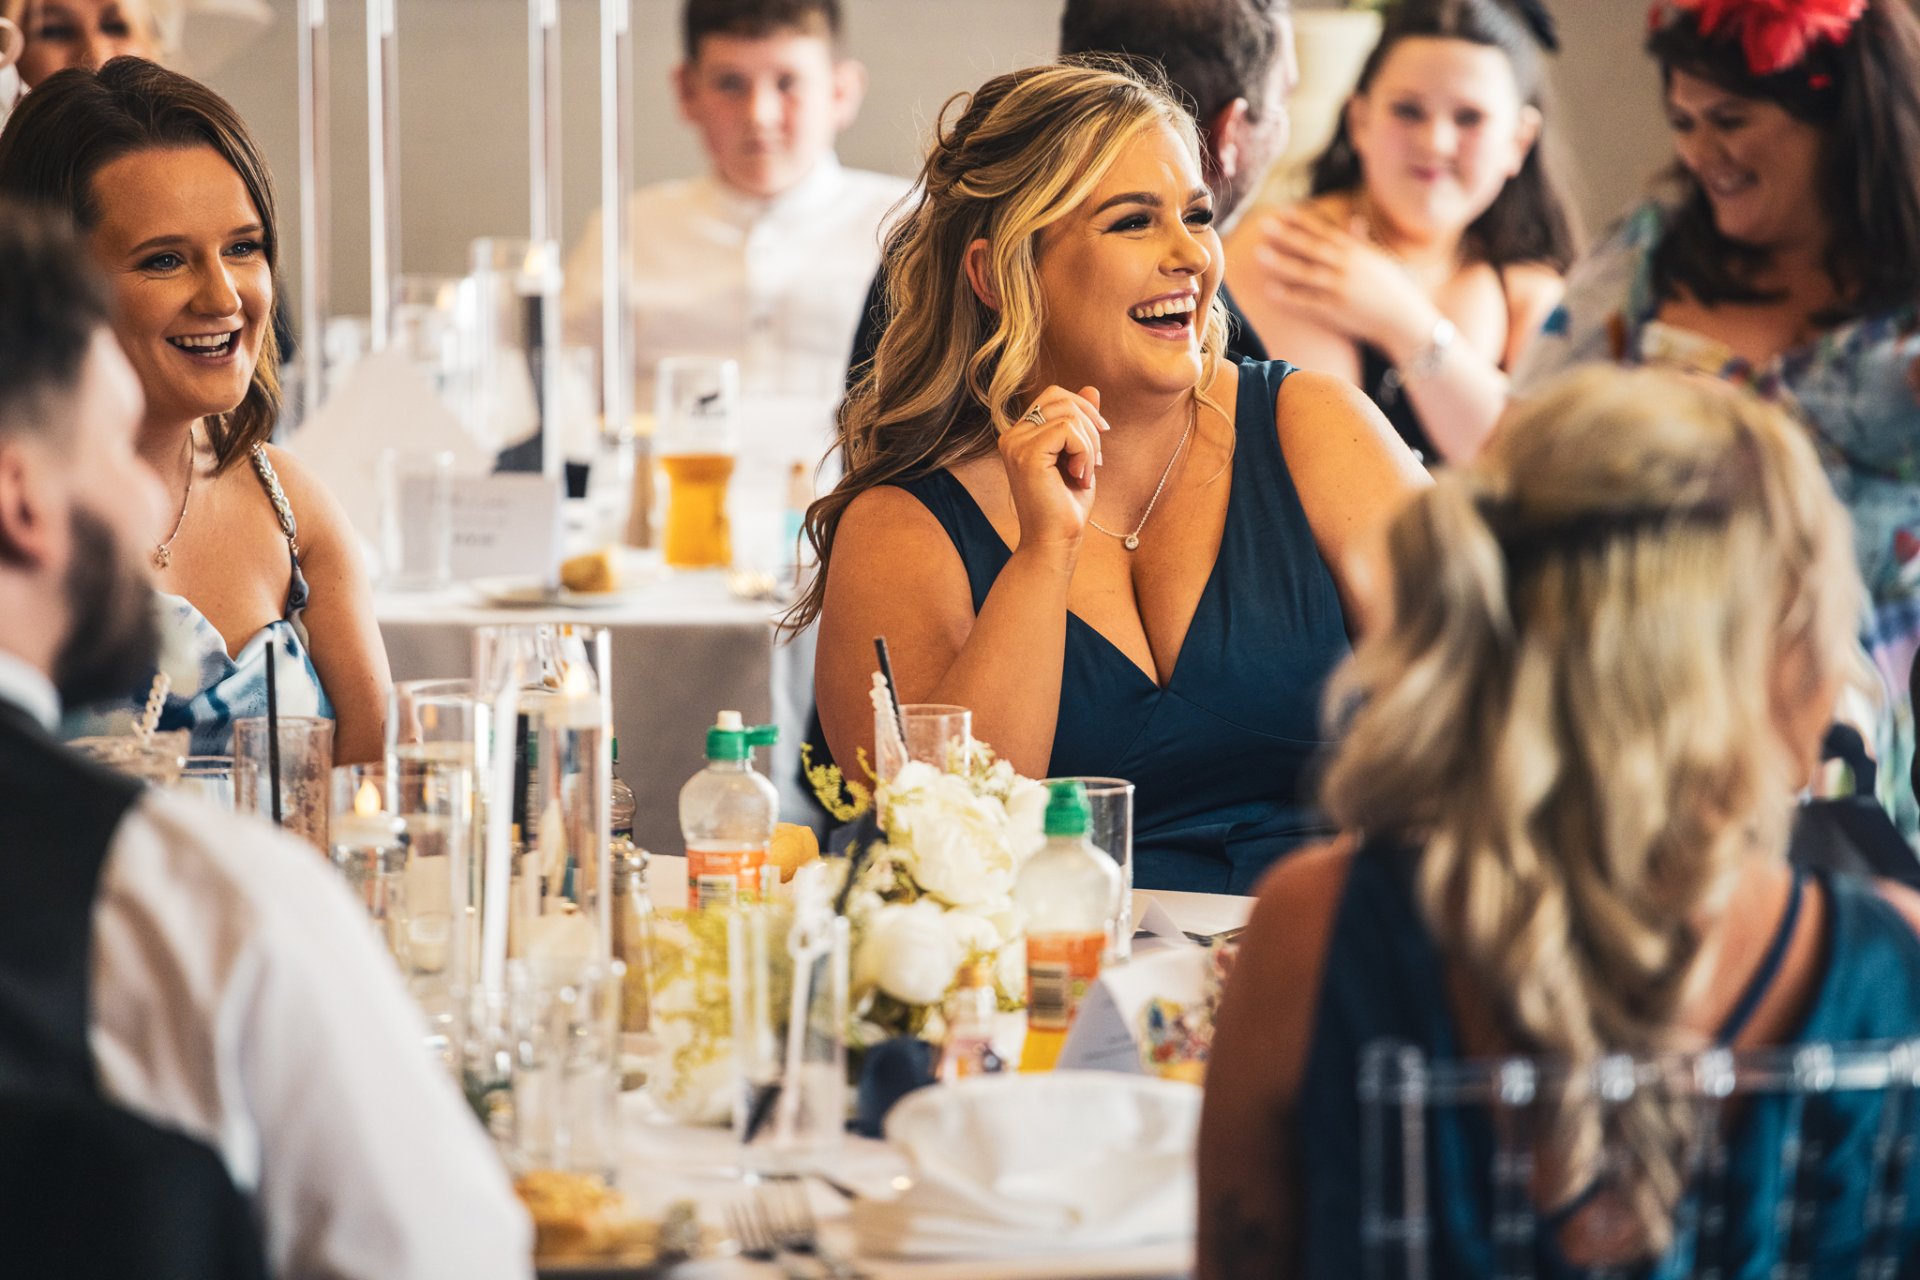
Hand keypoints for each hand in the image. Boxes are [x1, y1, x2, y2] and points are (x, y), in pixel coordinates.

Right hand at [999, 385, 1107, 552]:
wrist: (1056, 542)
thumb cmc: (1066, 506)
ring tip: (1086, 472)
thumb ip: (1081, 423)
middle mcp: (1012, 435)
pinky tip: (1081, 477)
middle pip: (1061, 397)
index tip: (1098, 440)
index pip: (1054, 395)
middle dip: (1090, 424)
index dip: (1083, 410)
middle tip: (1096, 460)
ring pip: (1068, 413)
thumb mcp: (1079, 455)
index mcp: (1020, 434)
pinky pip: (1068, 430)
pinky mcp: (1026, 454)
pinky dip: (1085, 452)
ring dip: (1090, 443)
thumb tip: (1091, 388)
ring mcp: (1016, 443)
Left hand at [1254, 209, 1436, 356]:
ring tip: (1258, 253)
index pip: (1324, 231)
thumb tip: (1354, 220)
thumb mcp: (1379, 259)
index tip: (1281, 210)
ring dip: (1282, 263)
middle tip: (1263, 224)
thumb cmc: (1393, 288)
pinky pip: (1308, 301)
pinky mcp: (1337, 309)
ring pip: (1306, 272)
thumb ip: (1362, 241)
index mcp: (1356, 251)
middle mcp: (1347, 266)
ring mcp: (1341, 287)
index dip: (1302, 220)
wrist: (1405, 318)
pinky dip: (1289, 296)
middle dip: (1287, 235)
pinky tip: (1270, 290)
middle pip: (1312, 247)